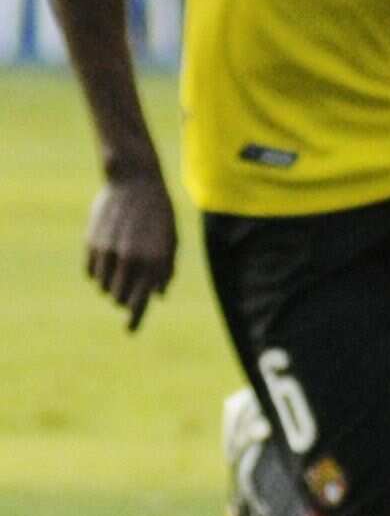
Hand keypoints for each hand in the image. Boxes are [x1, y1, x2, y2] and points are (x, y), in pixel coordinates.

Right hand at [85, 171, 174, 331]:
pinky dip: (99, 273)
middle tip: (130, 290)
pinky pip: (92, 273)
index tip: (129, 331)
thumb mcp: (171, 241)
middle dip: (126, 299)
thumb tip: (158, 296)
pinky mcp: (92, 245)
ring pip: (105, 288)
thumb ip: (165, 270)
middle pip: (120, 299)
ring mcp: (109, 253)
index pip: (140, 301)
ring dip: (112, 286)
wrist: (135, 184)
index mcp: (154, 262)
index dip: (134, 320)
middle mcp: (131, 261)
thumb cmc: (159, 215)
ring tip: (123, 268)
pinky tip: (109, 259)